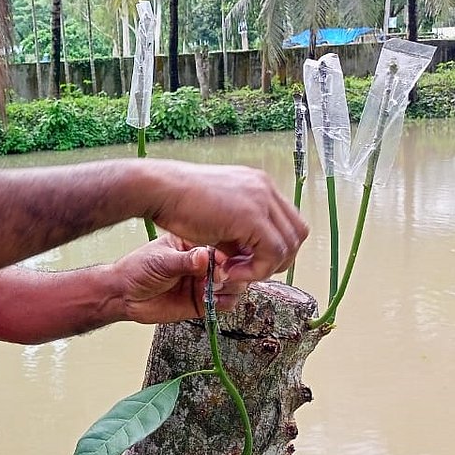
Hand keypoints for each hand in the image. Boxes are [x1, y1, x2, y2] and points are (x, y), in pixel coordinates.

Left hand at [114, 237, 248, 324]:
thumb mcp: (160, 261)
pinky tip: (211, 299)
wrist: (125, 296)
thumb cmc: (136, 270)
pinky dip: (224, 302)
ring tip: (212, 289)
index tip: (222, 262)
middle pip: (234, 265)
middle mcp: (203, 262)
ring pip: (234, 284)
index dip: (226, 254)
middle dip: (232, 272)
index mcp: (193, 244)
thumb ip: (183, 262)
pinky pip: (225, 303)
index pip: (221, 246)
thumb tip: (203, 256)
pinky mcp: (203, 301)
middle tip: (218, 278)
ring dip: (229, 287)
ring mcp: (204, 281)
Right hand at [145, 161, 307, 281]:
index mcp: (257, 184)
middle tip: (246, 270)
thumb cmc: (176, 200)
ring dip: (265, 266)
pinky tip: (229, 269)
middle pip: (297, 233)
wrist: (158, 190)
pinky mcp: (252, 216)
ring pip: (288, 245)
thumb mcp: (217, 215)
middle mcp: (265, 188)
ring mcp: (261, 200)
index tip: (247, 259)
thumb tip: (246, 255)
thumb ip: (237, 232)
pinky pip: (272, 253)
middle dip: (276, 259)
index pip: (287, 221)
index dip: (273, 247)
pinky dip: (256, 269)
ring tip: (233, 270)